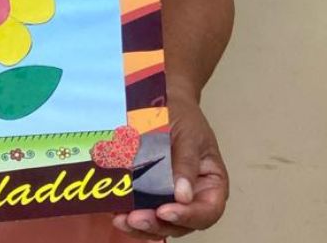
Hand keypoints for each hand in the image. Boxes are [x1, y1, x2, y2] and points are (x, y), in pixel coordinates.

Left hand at [112, 97, 228, 239]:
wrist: (164, 98)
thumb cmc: (182, 114)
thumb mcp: (188, 134)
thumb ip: (186, 164)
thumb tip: (183, 196)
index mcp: (211, 184)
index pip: (207, 212)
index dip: (188, 217)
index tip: (165, 211)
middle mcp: (194, 197)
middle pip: (181, 224)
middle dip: (157, 225)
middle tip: (135, 218)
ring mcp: (171, 198)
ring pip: (160, 224)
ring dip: (141, 228)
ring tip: (121, 220)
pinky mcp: (150, 194)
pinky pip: (143, 211)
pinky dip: (130, 216)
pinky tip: (115, 212)